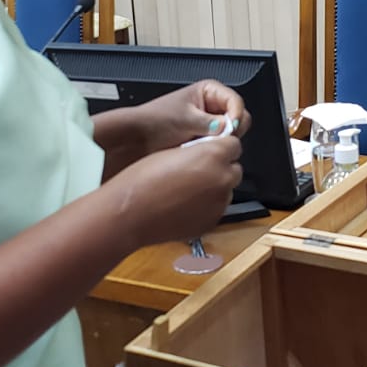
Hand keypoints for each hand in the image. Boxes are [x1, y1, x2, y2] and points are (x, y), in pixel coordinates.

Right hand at [106, 137, 242, 246]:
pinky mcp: (212, 221)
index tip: (210, 151)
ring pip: (226, 190)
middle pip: (234, 169)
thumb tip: (208, 153)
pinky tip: (185, 205)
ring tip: (188, 190)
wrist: (131, 212)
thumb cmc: (143, 179)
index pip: (234, 145)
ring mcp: (219, 203)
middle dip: (221, 168)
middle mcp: (222, 178)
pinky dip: (206, 206)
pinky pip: (216, 208)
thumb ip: (198, 151)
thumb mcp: (173, 151)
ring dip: (214, 187)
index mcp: (213, 155)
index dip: (221, 148)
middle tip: (198, 171)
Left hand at [135, 80, 251, 152]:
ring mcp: (211, 125)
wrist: (138, 138)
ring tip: (201, 143)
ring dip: (220, 141)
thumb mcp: (185, 118)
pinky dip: (213, 149)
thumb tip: (229, 129)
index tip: (229, 128)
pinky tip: (199, 150)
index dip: (235, 115)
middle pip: (238, 118)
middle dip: (230, 130)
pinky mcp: (206, 140)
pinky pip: (219, 146)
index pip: (236, 102)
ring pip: (231, 134)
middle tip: (215, 137)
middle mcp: (213, 107)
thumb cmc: (155, 119)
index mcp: (209, 91)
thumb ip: (210, 123)